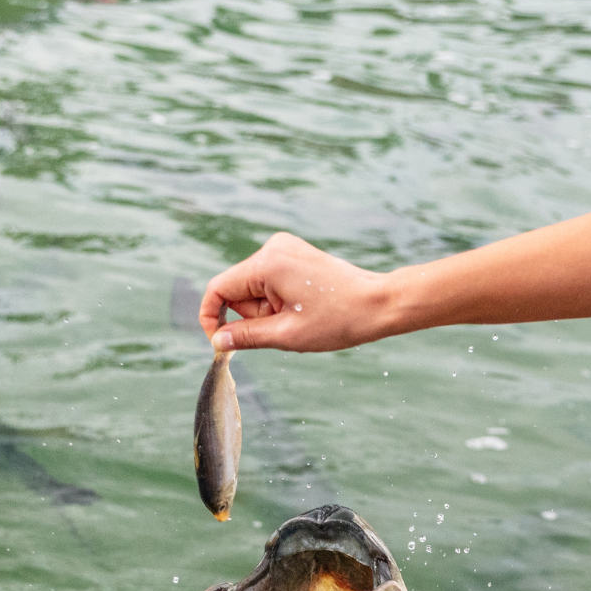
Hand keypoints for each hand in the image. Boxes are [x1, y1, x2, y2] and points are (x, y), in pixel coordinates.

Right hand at [198, 233, 399, 352]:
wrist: (378, 304)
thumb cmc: (338, 319)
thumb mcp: (286, 335)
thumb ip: (245, 337)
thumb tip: (217, 341)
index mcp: (267, 263)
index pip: (218, 289)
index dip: (211, 318)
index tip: (219, 342)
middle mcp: (273, 248)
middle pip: (236, 289)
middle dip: (251, 315)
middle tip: (282, 328)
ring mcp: (285, 249)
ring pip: (253, 288)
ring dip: (266, 310)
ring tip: (298, 318)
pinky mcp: (294, 255)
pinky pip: (269, 282)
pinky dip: (277, 301)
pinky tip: (302, 308)